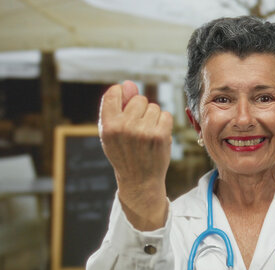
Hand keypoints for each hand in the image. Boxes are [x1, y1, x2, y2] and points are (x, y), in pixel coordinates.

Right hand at [99, 81, 172, 229]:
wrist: (140, 181)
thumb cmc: (125, 153)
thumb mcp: (113, 132)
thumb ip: (118, 107)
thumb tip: (128, 84)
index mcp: (108, 125)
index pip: (113, 92)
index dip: (122, 95)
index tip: (125, 106)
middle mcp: (124, 127)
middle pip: (139, 99)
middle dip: (140, 110)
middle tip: (137, 129)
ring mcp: (143, 131)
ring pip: (154, 107)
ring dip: (153, 118)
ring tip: (146, 135)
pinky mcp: (160, 135)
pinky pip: (166, 115)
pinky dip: (164, 124)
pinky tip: (157, 137)